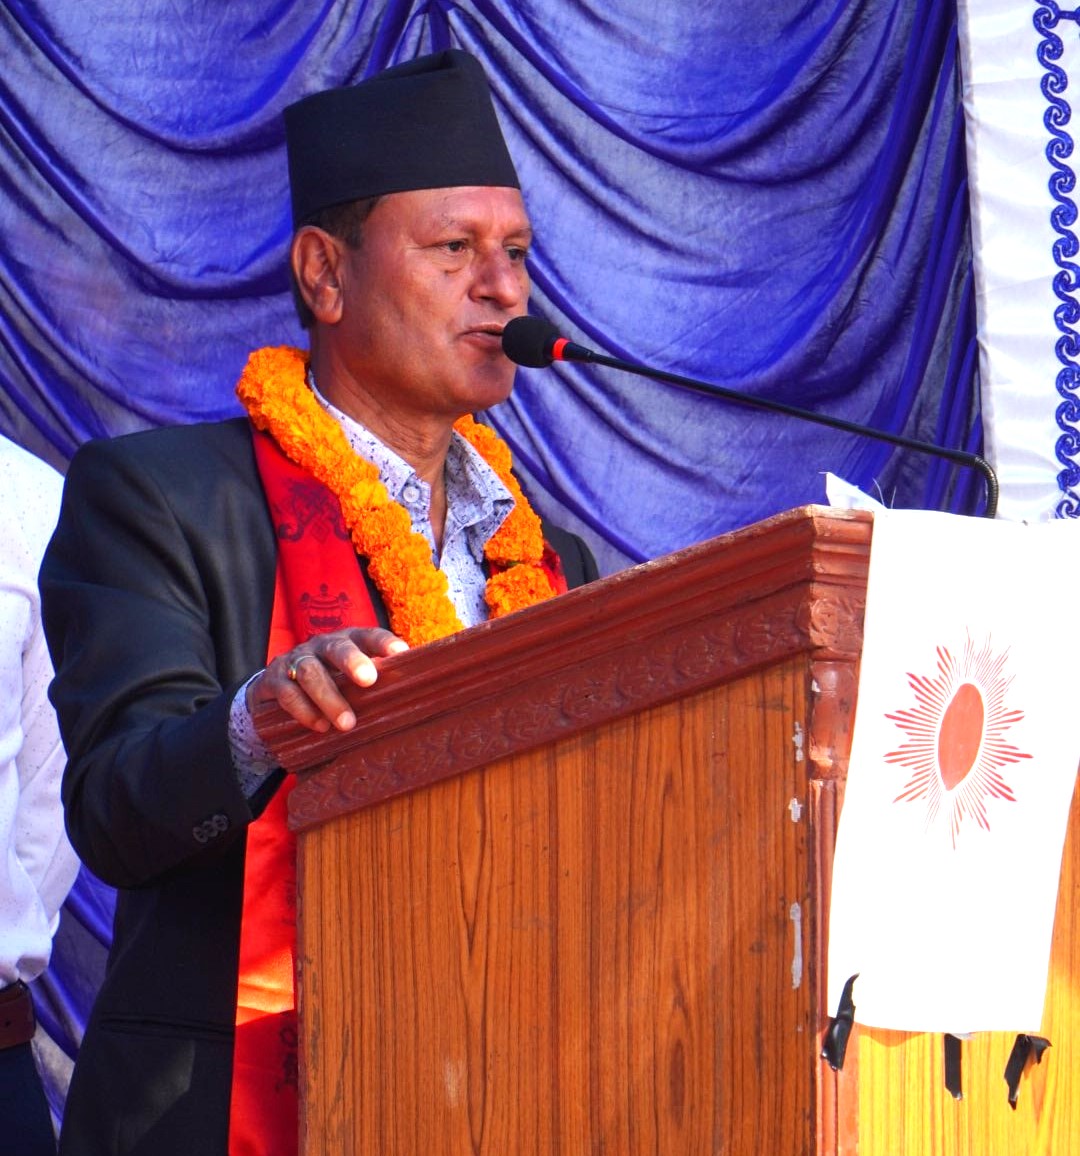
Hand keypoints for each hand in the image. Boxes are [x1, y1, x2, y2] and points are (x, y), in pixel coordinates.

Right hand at [247, 627, 407, 733]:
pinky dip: (304, 710)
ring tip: (347, 723)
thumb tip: (414, 694)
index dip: (384, 642)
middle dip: (353, 661)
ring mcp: (296, 660)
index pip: (368, 636)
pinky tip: (320, 726)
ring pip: (310, 672)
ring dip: (329, 698)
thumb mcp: (350, 676)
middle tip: (369, 680)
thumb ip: (375, 681)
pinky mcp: (275, 680)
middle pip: (337, 648)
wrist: (276, 685)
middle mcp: (321, 646)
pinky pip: (288, 693)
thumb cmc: (329, 680)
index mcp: (347, 641)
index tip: (401, 653)